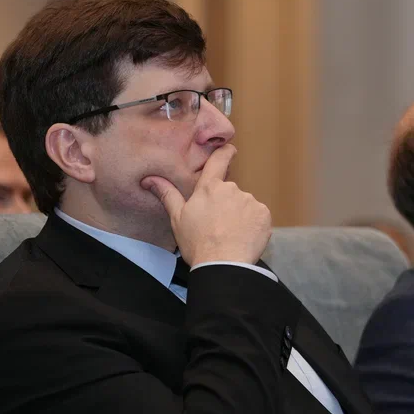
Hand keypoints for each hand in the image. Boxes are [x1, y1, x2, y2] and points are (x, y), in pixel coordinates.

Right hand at [142, 144, 271, 264]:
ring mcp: (250, 201)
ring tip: (229, 234)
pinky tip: (243, 237)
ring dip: (240, 216)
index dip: (225, 152)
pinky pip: (258, 216)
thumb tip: (150, 179)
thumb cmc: (197, 243)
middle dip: (226, 205)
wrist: (222, 264)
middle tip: (217, 225)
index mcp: (209, 188)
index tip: (230, 149)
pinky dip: (252, 225)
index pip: (218, 161)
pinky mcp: (264, 214)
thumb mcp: (177, 218)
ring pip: (245, 205)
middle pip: (230, 192)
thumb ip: (167, 194)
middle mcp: (232, 189)